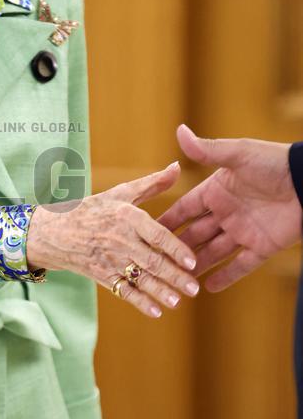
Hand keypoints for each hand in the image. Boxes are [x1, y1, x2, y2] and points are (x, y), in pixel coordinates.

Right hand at [26, 161, 198, 318]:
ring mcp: (109, 259)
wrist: (51, 232)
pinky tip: (156, 312)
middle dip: (175, 276)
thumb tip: (177, 167)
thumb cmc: (90, 209)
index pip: (157, 234)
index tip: (192, 261)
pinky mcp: (101, 275)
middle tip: (194, 288)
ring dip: (160, 292)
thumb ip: (151, 183)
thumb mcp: (119, 193)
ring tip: (178, 301)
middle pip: (152, 261)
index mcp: (126, 216)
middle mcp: (118, 239)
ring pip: (140, 279)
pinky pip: (123, 291)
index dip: (176, 249)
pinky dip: (140, 302)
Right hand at [158, 124, 301, 290]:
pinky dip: (226, 276)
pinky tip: (208, 288)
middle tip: (154, 264)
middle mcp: (226, 213)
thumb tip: (179, 131)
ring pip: (214, 252)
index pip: (185, 209)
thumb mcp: (238, 155)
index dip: (167, 221)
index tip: (144, 232)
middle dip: (176, 249)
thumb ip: (207, 151)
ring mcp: (244, 231)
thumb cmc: (275, 162)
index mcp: (217, 191)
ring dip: (196, 265)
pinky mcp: (263, 246)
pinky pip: (241, 265)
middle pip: (195, 235)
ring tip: (175, 281)